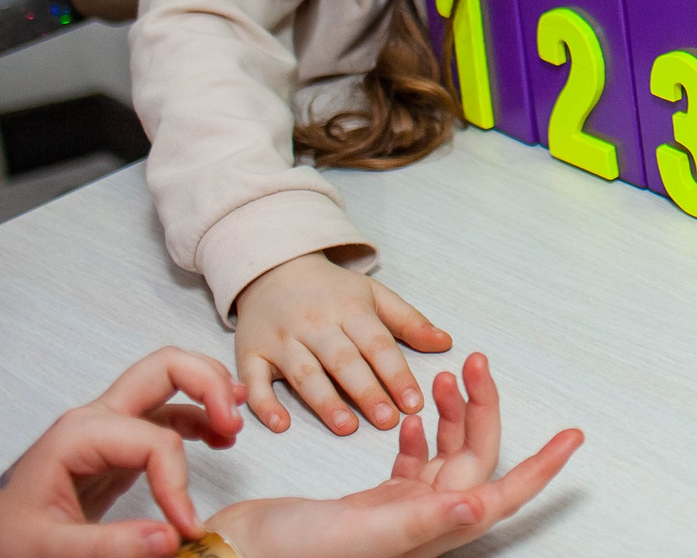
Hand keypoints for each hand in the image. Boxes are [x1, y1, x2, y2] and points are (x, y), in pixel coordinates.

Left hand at [0, 348, 243, 556]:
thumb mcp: (48, 550)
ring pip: (169, 380)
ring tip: (238, 424)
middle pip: (165, 367)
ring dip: (208, 391)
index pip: (155, 441)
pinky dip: (197, 415)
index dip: (179, 484)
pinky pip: (165, 413)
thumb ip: (110, 546)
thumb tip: (172, 538)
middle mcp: (96, 418)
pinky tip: (219, 437)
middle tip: (237, 420)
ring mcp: (107, 427)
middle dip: (208, 383)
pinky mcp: (115, 445)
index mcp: (80, 434)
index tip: (185, 529)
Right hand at [203, 355, 581, 557]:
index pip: (501, 495)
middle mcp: (423, 525)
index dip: (541, 468)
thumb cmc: (289, 552)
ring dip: (455, 416)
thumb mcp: (360, 532)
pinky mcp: (373, 505)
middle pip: (474, 461)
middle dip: (483, 410)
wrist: (235, 555)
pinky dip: (421, 435)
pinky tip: (415, 416)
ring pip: (447, 457)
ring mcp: (398, 514)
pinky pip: (413, 465)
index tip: (573, 437)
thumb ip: (421, 518)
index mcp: (430, 532)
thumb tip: (481, 504)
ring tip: (451, 377)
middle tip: (477, 361)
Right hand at [232, 252, 451, 435]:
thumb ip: (409, 321)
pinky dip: (263, 404)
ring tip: (347, 428)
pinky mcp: (249, 352)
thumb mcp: (373, 295)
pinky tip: (280, 426)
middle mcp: (314, 324)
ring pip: (304, 373)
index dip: (396, 374)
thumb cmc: (331, 291)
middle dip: (366, 391)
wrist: (273, 269)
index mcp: (349, 308)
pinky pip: (254, 380)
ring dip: (325, 401)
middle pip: (343, 360)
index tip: (414, 403)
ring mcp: (280, 339)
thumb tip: (446, 343)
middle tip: (387, 422)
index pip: (377, 344)